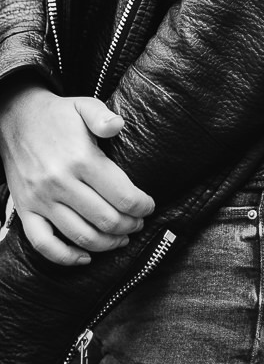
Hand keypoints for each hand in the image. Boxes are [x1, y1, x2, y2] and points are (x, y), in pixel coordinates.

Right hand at [0, 79, 154, 265]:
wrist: (15, 118)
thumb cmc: (57, 115)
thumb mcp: (83, 105)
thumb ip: (103, 116)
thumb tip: (119, 125)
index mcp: (81, 159)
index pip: (121, 194)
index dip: (141, 206)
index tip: (149, 207)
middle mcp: (60, 183)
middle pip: (105, 219)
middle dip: (129, 226)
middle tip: (139, 224)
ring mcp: (41, 200)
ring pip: (80, 235)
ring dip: (107, 243)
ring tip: (122, 239)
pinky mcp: (25, 210)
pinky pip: (44, 244)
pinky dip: (65, 257)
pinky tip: (85, 258)